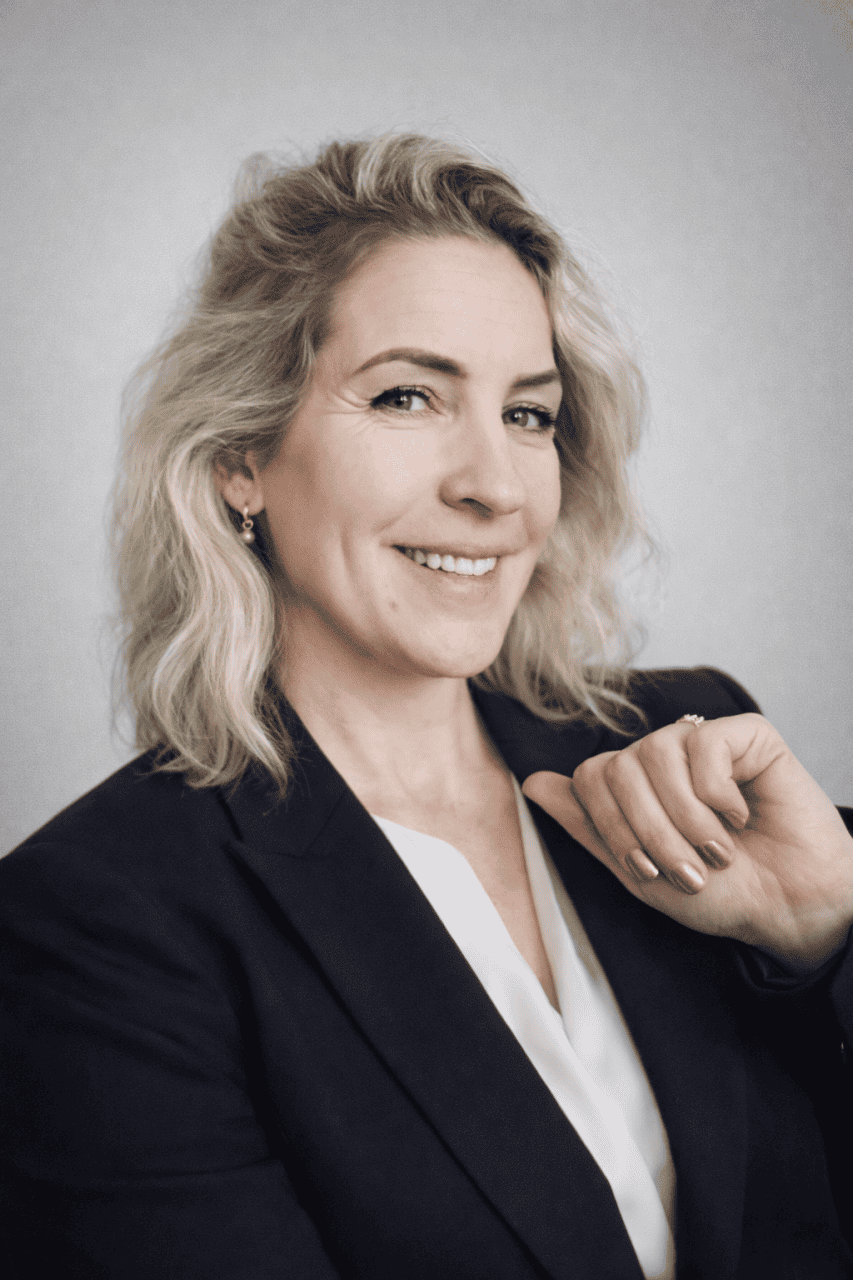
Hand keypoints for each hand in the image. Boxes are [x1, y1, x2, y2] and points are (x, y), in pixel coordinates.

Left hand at [522, 714, 852, 972]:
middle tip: (689, 870)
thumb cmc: (720, 893)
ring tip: (718, 852)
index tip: (647, 871)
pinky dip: (719, 794)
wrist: (788, 907)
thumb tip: (531, 783)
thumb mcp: (639, 872)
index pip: (589, 777)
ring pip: (657, 752)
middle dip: (650, 831)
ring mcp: (703, 742)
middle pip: (619, 767)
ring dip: (686, 818)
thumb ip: (587, 827)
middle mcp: (662, 756)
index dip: (611, 826)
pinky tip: (741, 816)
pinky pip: (705, 746)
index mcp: (633, 786)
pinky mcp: (747, 734)